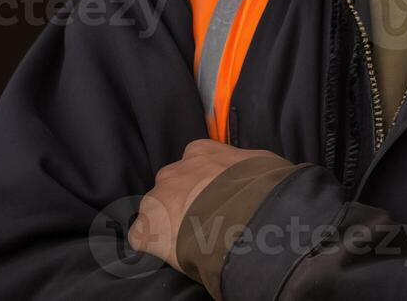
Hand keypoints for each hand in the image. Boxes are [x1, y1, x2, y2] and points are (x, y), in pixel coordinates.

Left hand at [128, 139, 280, 269]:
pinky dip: (154, 246)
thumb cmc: (259, 187)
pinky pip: (143, 237)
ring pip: (158, 210)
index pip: (196, 162)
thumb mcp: (263, 163)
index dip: (207, 181)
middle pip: (174, 185)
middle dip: (187, 201)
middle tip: (207, 219)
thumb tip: (257, 172)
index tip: (218, 195)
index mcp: (200, 152)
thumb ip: (249, 165)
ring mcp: (156, 198)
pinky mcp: (146, 228)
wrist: (243, 216)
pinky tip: (174, 254)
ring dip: (171, 222)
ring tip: (194, 240)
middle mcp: (174, 171)